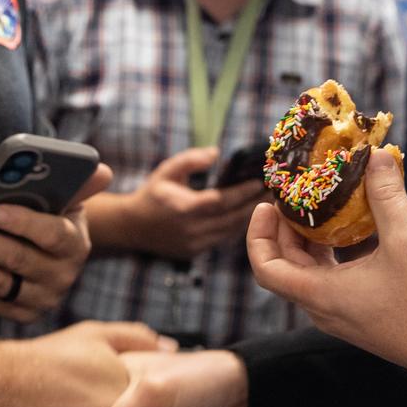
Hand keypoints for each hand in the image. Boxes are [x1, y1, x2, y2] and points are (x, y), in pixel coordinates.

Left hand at [0, 163, 112, 322]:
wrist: (48, 252)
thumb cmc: (51, 215)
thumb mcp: (66, 199)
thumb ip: (78, 184)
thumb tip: (102, 170)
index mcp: (76, 243)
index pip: (53, 235)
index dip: (25, 223)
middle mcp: (63, 275)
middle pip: (20, 260)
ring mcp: (43, 298)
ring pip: (0, 283)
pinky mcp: (23, 313)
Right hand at [98, 147, 266, 259]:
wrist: (132, 227)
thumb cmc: (154, 193)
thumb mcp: (167, 170)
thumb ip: (191, 160)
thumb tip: (217, 153)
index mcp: (183, 208)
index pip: (221, 201)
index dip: (243, 192)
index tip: (260, 181)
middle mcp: (190, 230)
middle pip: (231, 218)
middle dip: (254, 203)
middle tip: (274, 190)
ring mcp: (194, 244)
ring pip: (231, 231)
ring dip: (250, 217)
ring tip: (268, 201)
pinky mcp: (196, 253)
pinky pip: (223, 239)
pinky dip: (238, 227)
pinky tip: (249, 215)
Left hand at [247, 152, 406, 376]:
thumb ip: (388, 197)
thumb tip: (377, 158)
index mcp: (323, 295)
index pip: (266, 268)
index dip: (258, 235)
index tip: (267, 206)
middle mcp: (324, 309)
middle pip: (285, 267)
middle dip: (283, 231)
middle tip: (294, 198)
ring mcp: (341, 315)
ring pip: (308, 275)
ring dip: (307, 242)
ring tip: (318, 208)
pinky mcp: (359, 315)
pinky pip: (330, 282)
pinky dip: (330, 255)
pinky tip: (350, 231)